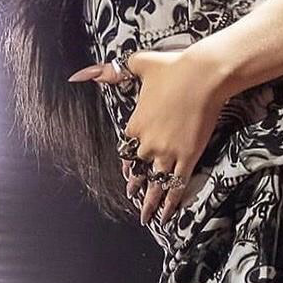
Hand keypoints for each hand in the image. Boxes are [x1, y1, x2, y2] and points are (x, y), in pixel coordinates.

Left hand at [68, 44, 228, 224]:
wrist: (203, 75)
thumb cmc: (173, 67)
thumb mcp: (138, 64)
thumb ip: (111, 71)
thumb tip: (80, 73)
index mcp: (135, 124)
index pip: (126, 150)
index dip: (128, 163)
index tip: (128, 172)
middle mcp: (148, 142)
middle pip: (139, 170)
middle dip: (136, 185)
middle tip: (133, 197)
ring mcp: (168, 151)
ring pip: (155, 183)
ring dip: (150, 202)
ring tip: (146, 218)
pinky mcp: (188, 155)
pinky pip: (177, 183)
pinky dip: (172, 201)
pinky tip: (168, 214)